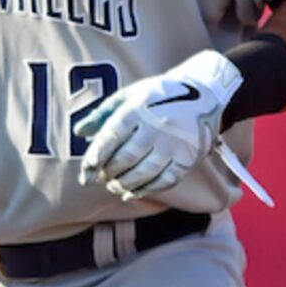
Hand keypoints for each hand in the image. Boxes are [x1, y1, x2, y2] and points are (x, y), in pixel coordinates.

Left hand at [76, 50, 242, 200]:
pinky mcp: (188, 157)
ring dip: (124, 184)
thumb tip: (80, 132)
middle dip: (108, 172)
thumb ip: (103, 113)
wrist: (205, 93)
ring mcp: (174, 143)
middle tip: (100, 177)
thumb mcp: (130, 95)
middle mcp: (156, 126)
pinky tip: (132, 193)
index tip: (86, 171)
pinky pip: (164, 180)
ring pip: (143, 173)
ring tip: (113, 186)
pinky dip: (146, 190)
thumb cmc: (160, 95)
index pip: (111, 137)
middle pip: (125, 158)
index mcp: (138, 108)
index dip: (95, 156)